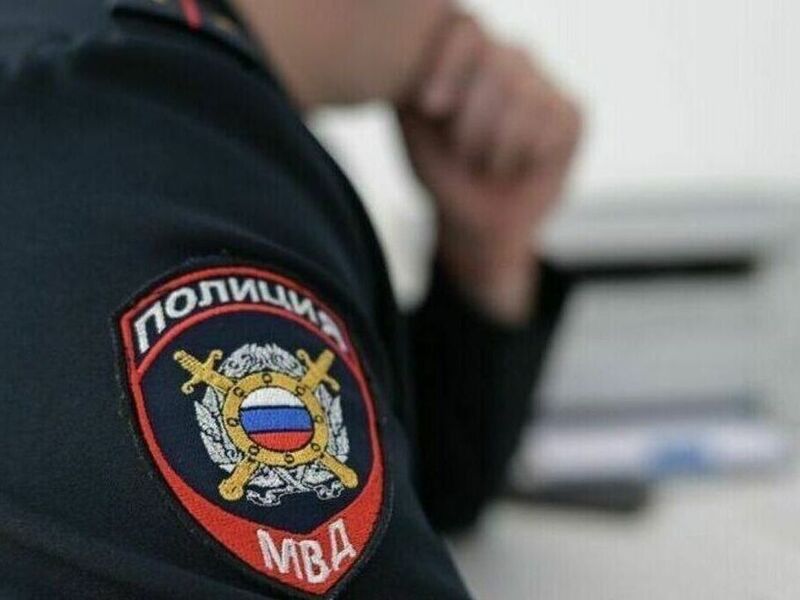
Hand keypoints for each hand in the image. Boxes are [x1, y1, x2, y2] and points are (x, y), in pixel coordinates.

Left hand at [397, 16, 581, 322]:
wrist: (477, 222)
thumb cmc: (442, 172)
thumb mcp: (415, 130)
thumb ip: (413, 86)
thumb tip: (416, 57)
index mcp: (466, 53)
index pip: (466, 28)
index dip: (451, 64)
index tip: (433, 107)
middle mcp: (507, 57)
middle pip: (499, 61)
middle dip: (474, 121)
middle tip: (464, 153)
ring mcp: (544, 82)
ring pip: (527, 96)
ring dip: (497, 145)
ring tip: (487, 162)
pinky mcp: (572, 113)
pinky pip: (553, 125)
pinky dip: (527, 156)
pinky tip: (518, 165)